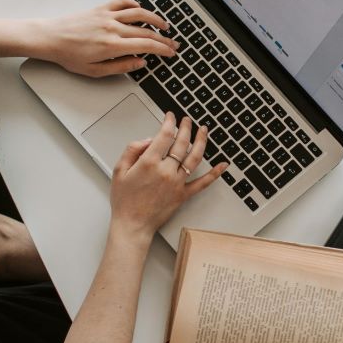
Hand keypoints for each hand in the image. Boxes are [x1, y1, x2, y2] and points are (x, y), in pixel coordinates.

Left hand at [31, 0, 178, 76]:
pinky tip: (139, 9)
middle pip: (146, 31)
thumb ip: (120, 67)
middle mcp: (112, 28)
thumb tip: (139, 63)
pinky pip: (122, 2)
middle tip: (171, 43)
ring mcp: (107, 16)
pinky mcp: (100, 8)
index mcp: (112, 45)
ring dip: (154, 19)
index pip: (146, 45)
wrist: (50, 38)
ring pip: (139, 13)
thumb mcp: (95, 71)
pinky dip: (134, 4)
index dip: (162, 49)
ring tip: (163, 25)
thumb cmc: (68, 55)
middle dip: (163, 38)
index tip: (170, 52)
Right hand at [108, 112, 227, 238]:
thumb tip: (149, 140)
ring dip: (201, 141)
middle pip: (182, 142)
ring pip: (194, 157)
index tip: (170, 117)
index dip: (169, 122)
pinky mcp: (183, 195)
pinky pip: (203, 182)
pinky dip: (214, 173)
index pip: (165, 135)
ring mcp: (177, 183)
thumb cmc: (124, 200)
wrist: (132, 225)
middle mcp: (166, 171)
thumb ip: (132, 150)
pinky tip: (222, 165)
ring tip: (203, 130)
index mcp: (149, 163)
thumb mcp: (119, 170)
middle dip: (186, 127)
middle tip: (187, 120)